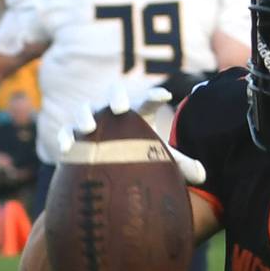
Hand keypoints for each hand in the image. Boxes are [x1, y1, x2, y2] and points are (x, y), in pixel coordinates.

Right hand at [56, 84, 206, 186]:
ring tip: (89, 127)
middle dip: (115, 97)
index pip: (148, 99)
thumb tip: (204, 176)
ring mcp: (92, 120)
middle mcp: (113, 111)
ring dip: (85, 116)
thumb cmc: (139, 155)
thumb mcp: (159, 157)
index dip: (154, 96)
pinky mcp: (74, 136)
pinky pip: (66, 133)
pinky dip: (65, 137)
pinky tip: (66, 148)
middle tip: (121, 107)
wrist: (112, 162)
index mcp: (138, 112)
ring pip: (84, 110)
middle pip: (113, 94)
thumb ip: (180, 164)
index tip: (165, 97)